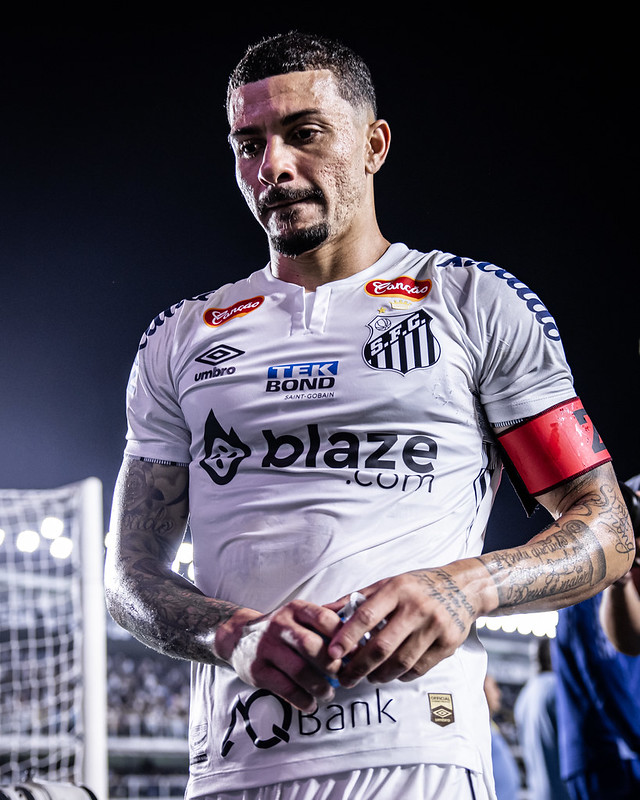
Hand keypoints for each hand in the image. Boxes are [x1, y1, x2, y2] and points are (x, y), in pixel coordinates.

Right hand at [214, 600, 343, 711]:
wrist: (238, 637)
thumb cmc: (281, 629)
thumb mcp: (298, 616)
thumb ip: (324, 623)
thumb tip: (360, 635)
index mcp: (295, 609)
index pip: (325, 619)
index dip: (343, 638)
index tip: (354, 654)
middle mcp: (279, 625)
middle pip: (312, 646)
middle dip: (332, 665)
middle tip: (342, 676)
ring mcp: (266, 647)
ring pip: (299, 670)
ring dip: (319, 686)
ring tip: (328, 693)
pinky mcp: (257, 670)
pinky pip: (285, 688)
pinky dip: (302, 700)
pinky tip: (310, 704)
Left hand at [325, 567, 479, 687]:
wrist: (464, 588)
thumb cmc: (418, 586)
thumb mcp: (388, 583)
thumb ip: (357, 599)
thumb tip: (324, 610)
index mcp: (398, 589)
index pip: (366, 615)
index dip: (347, 637)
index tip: (331, 653)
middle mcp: (417, 608)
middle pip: (382, 646)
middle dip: (359, 666)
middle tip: (344, 678)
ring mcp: (435, 627)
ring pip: (400, 662)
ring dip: (379, 675)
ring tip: (366, 678)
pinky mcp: (448, 644)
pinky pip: (419, 668)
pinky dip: (400, 675)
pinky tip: (390, 674)